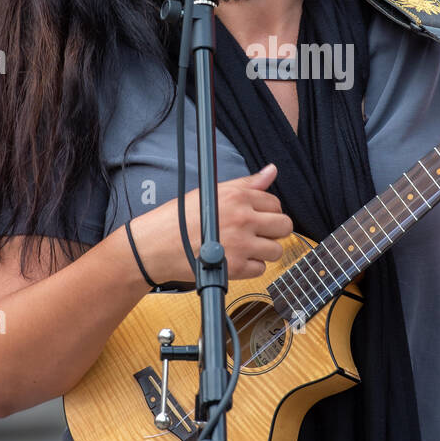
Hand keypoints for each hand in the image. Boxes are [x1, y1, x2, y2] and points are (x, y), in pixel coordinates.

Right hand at [136, 162, 293, 281]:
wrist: (155, 245)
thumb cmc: (178, 218)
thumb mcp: (212, 192)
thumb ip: (246, 184)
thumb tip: (270, 171)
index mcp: (237, 197)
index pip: (275, 203)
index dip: (268, 211)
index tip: (258, 217)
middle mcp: (242, 219)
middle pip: (283, 226)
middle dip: (274, 231)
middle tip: (259, 233)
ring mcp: (241, 244)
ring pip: (276, 250)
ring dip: (264, 250)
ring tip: (246, 247)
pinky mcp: (235, 267)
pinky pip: (261, 269)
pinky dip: (250, 267)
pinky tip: (235, 259)